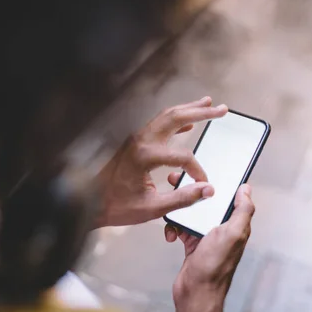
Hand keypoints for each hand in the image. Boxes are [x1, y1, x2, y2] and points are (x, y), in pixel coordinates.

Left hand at [96, 97, 227, 227]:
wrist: (89, 201)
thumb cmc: (117, 206)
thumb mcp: (152, 208)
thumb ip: (182, 198)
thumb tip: (207, 190)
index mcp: (145, 156)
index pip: (183, 156)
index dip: (198, 170)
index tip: (203, 184)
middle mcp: (141, 141)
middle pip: (176, 117)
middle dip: (202, 112)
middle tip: (222, 109)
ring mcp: (136, 137)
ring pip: (167, 115)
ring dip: (189, 109)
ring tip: (209, 103)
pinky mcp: (135, 140)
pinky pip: (159, 123)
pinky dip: (176, 118)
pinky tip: (188, 121)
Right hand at [165, 181, 254, 311]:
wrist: (195, 292)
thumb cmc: (214, 267)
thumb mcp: (233, 234)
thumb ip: (242, 211)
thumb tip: (246, 190)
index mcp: (234, 224)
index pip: (229, 197)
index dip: (220, 184)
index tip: (206, 173)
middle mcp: (221, 229)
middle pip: (207, 202)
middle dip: (194, 194)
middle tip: (180, 184)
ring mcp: (206, 236)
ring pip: (192, 213)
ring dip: (181, 211)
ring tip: (173, 209)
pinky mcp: (192, 243)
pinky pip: (182, 227)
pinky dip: (175, 228)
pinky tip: (172, 234)